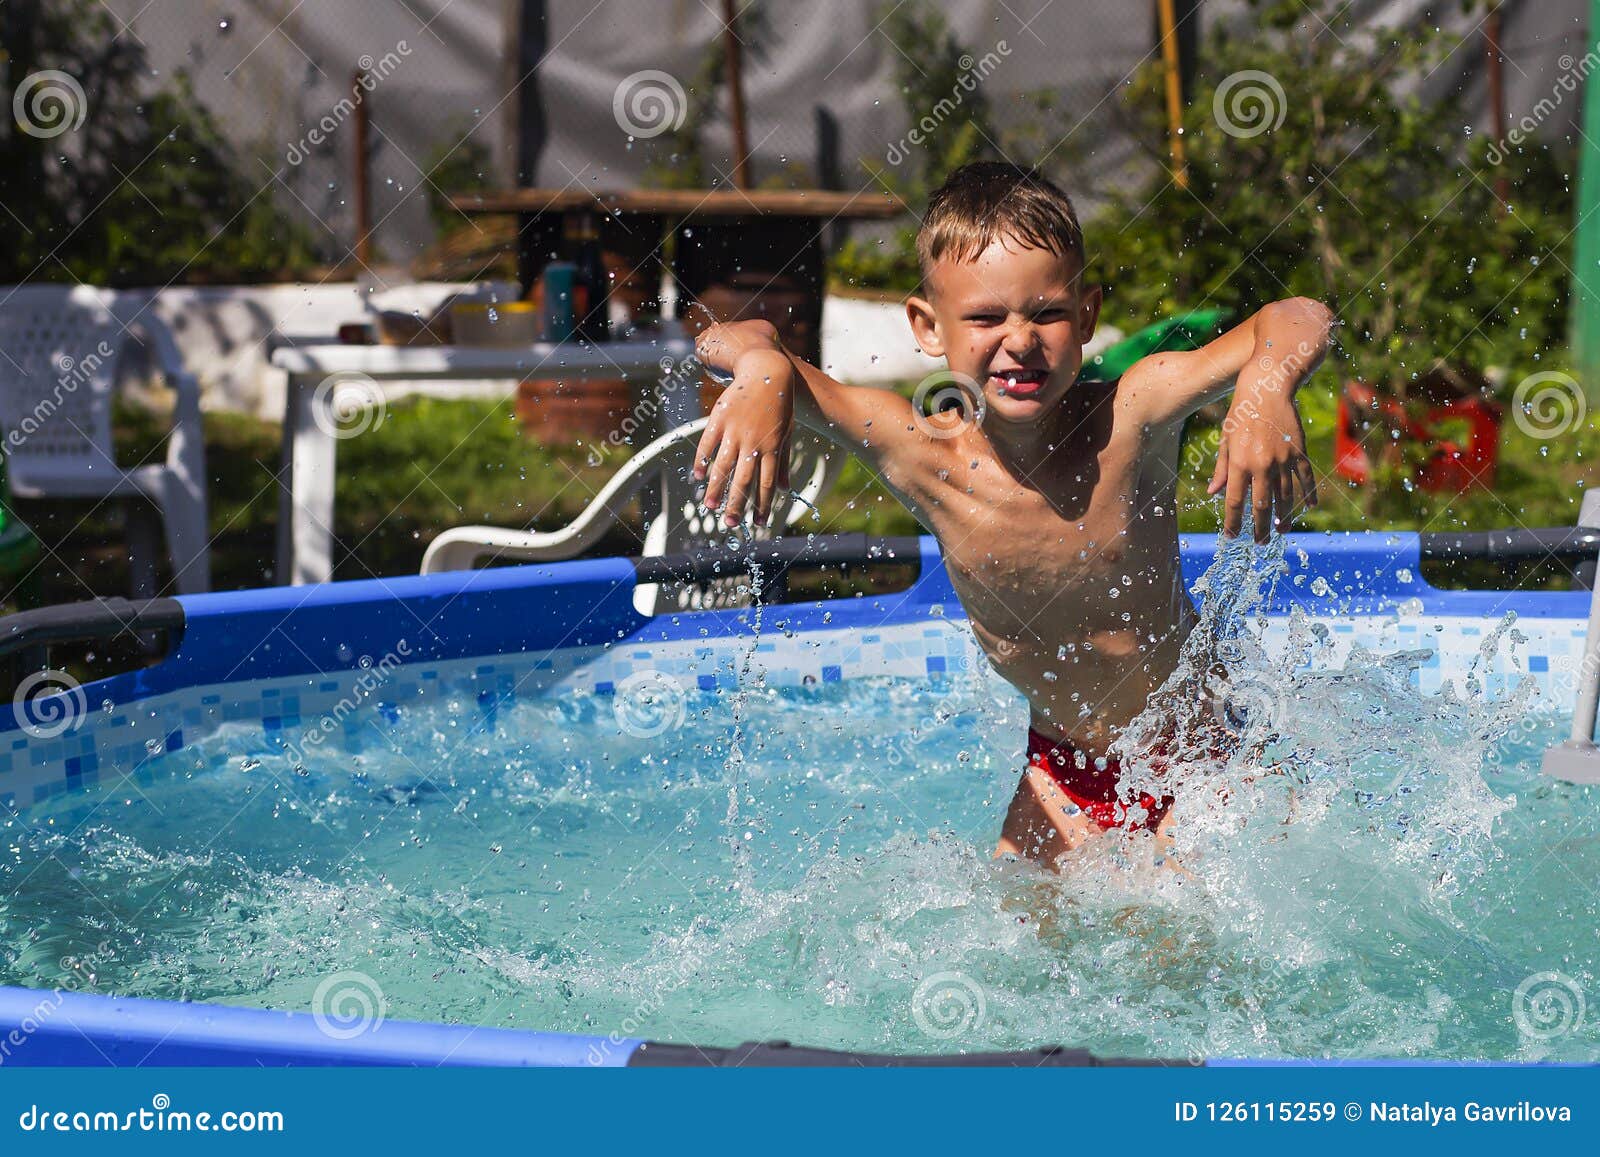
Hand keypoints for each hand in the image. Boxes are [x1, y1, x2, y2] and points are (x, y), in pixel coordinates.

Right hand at [692, 322, 793, 526]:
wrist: (766, 370)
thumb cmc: (779, 404)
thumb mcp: (786, 433)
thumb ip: (783, 462)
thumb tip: (784, 489)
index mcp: (771, 448)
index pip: (767, 484)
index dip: (763, 506)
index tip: (758, 523)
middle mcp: (753, 443)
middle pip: (744, 481)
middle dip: (737, 504)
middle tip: (730, 524)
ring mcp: (735, 431)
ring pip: (723, 466)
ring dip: (716, 488)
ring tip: (710, 506)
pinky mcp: (720, 418)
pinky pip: (708, 444)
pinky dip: (702, 460)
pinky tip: (698, 476)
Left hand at [1208, 393, 1316, 541]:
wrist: (1267, 388)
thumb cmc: (1241, 414)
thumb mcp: (1225, 441)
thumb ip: (1222, 469)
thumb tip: (1213, 494)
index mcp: (1239, 463)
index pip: (1235, 502)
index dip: (1233, 522)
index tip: (1231, 536)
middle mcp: (1262, 465)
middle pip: (1262, 506)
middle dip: (1260, 527)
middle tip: (1260, 543)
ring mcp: (1283, 459)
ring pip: (1285, 496)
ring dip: (1283, 517)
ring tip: (1281, 531)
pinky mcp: (1299, 452)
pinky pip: (1305, 479)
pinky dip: (1307, 495)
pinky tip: (1307, 508)